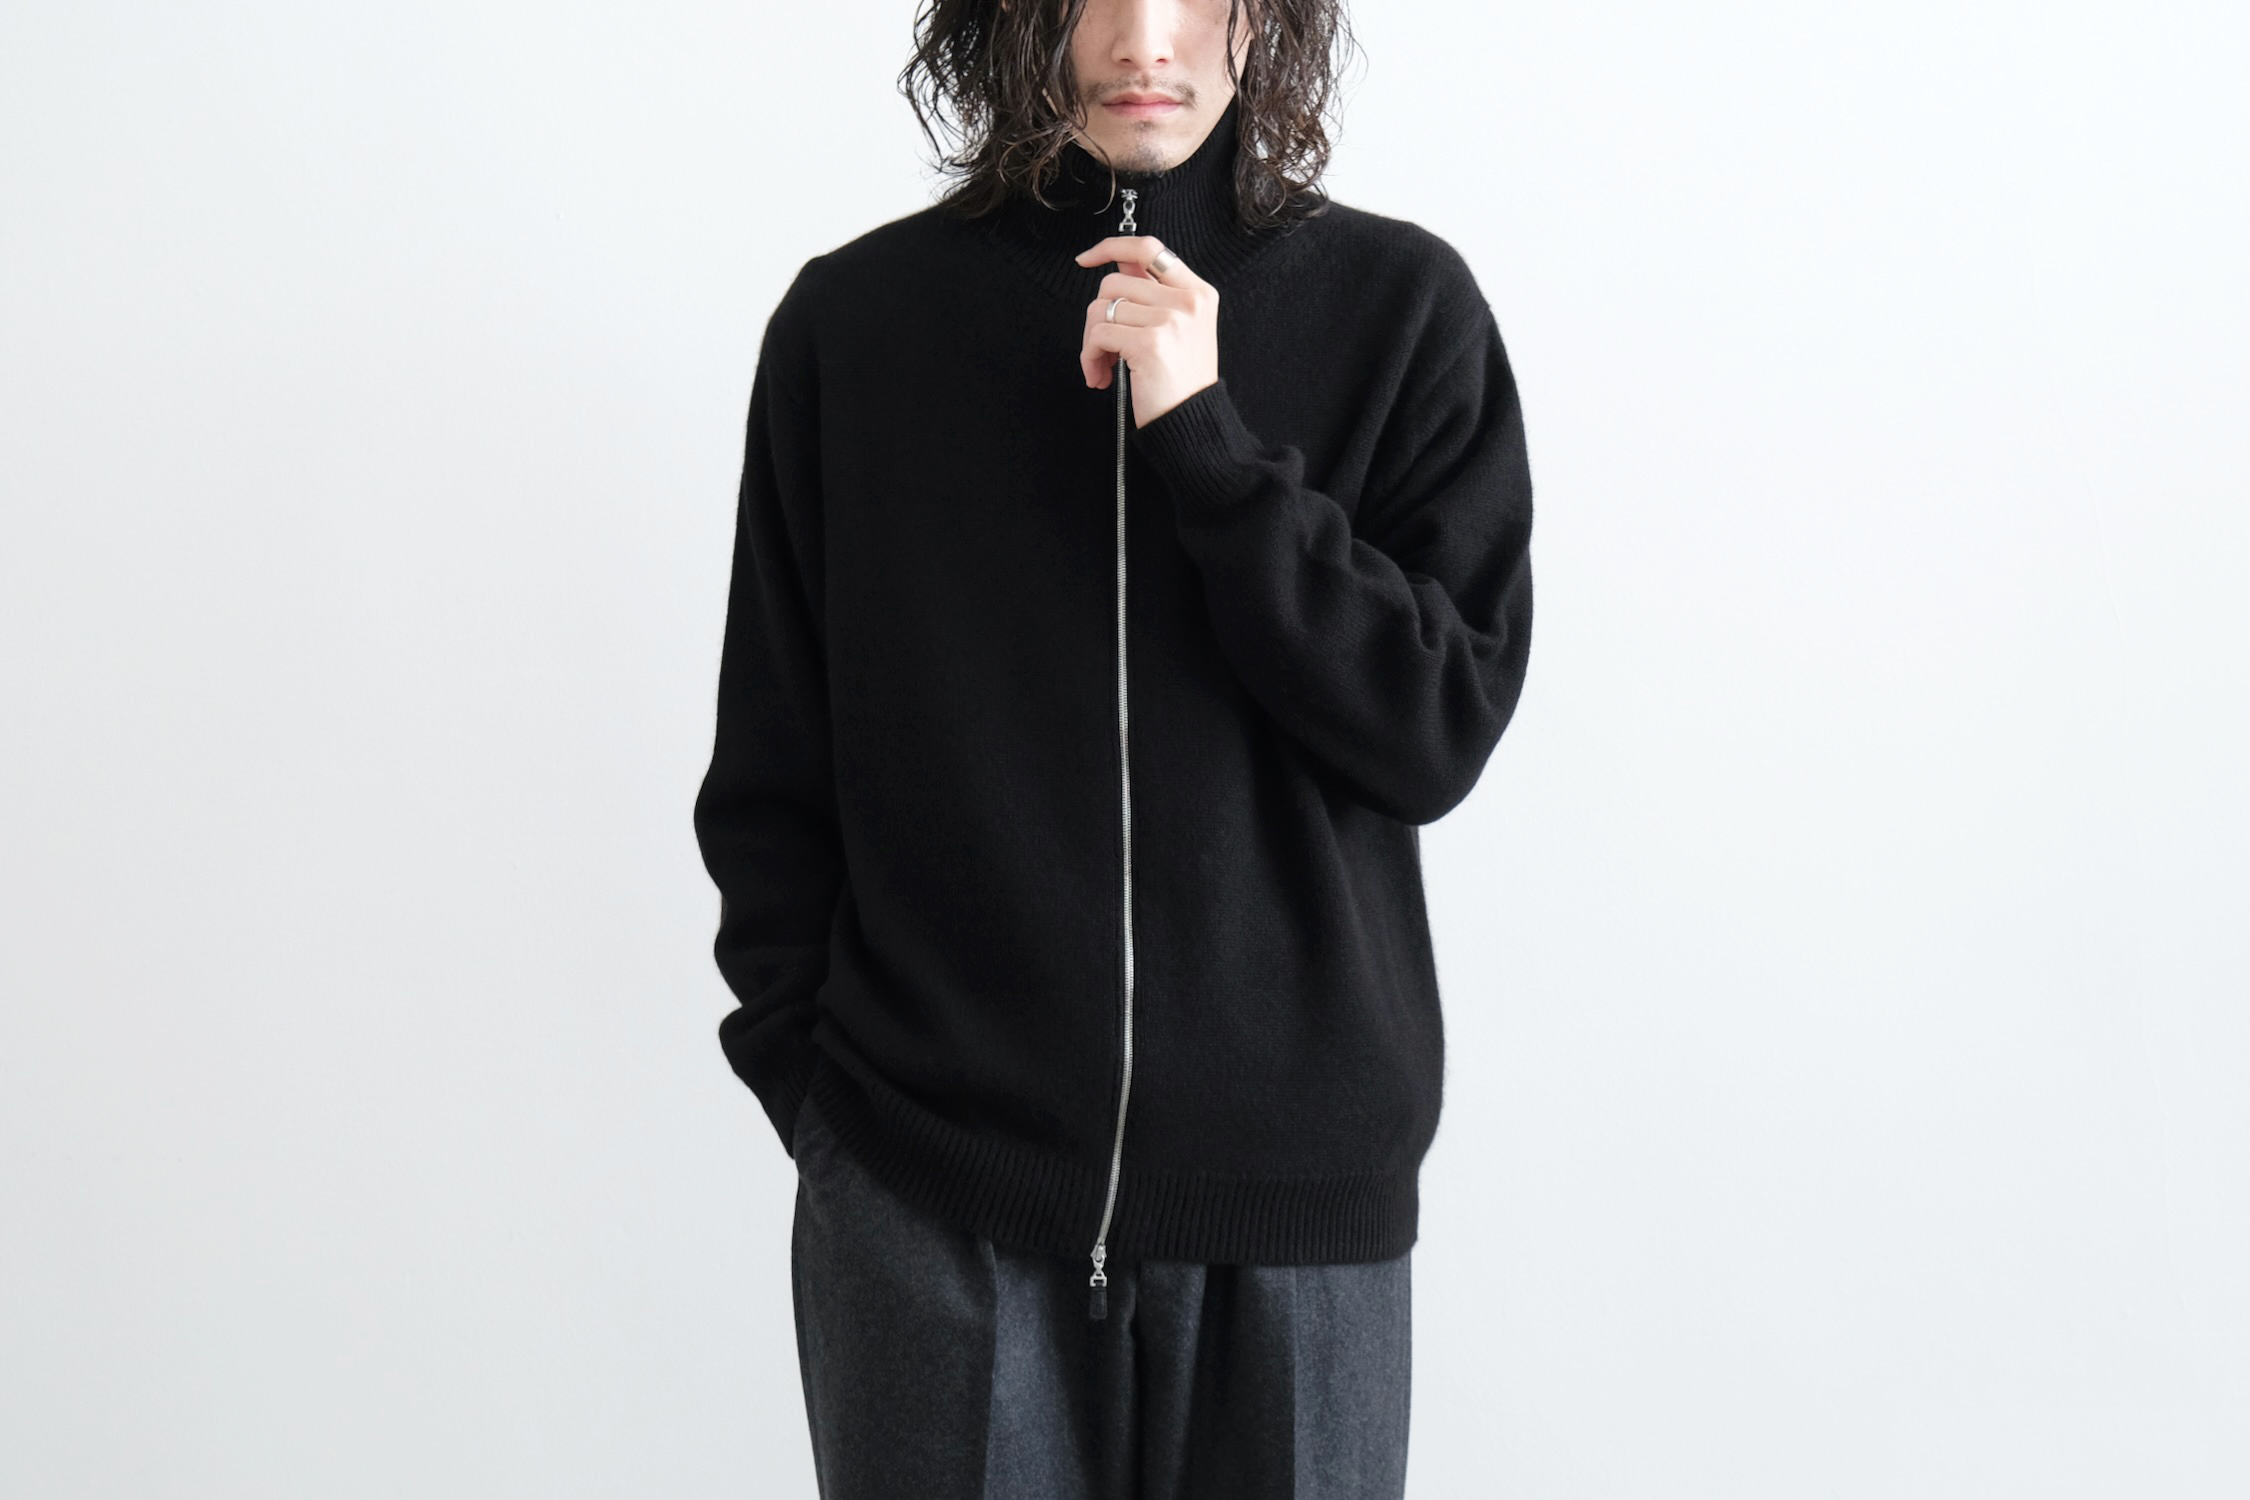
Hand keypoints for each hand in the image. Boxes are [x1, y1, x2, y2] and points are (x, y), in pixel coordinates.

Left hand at [1075, 236, 1218, 428]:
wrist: (1193, 422)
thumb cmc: (1181, 382)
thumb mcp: (1178, 328)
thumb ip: (1151, 294)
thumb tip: (1117, 263)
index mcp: (1197, 292)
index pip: (1148, 248)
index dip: (1112, 246)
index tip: (1087, 258)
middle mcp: (1187, 301)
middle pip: (1114, 283)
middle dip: (1097, 315)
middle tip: (1102, 347)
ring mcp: (1170, 321)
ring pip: (1101, 308)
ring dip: (1091, 341)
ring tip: (1103, 366)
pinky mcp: (1150, 343)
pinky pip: (1099, 335)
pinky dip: (1090, 357)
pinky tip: (1101, 377)